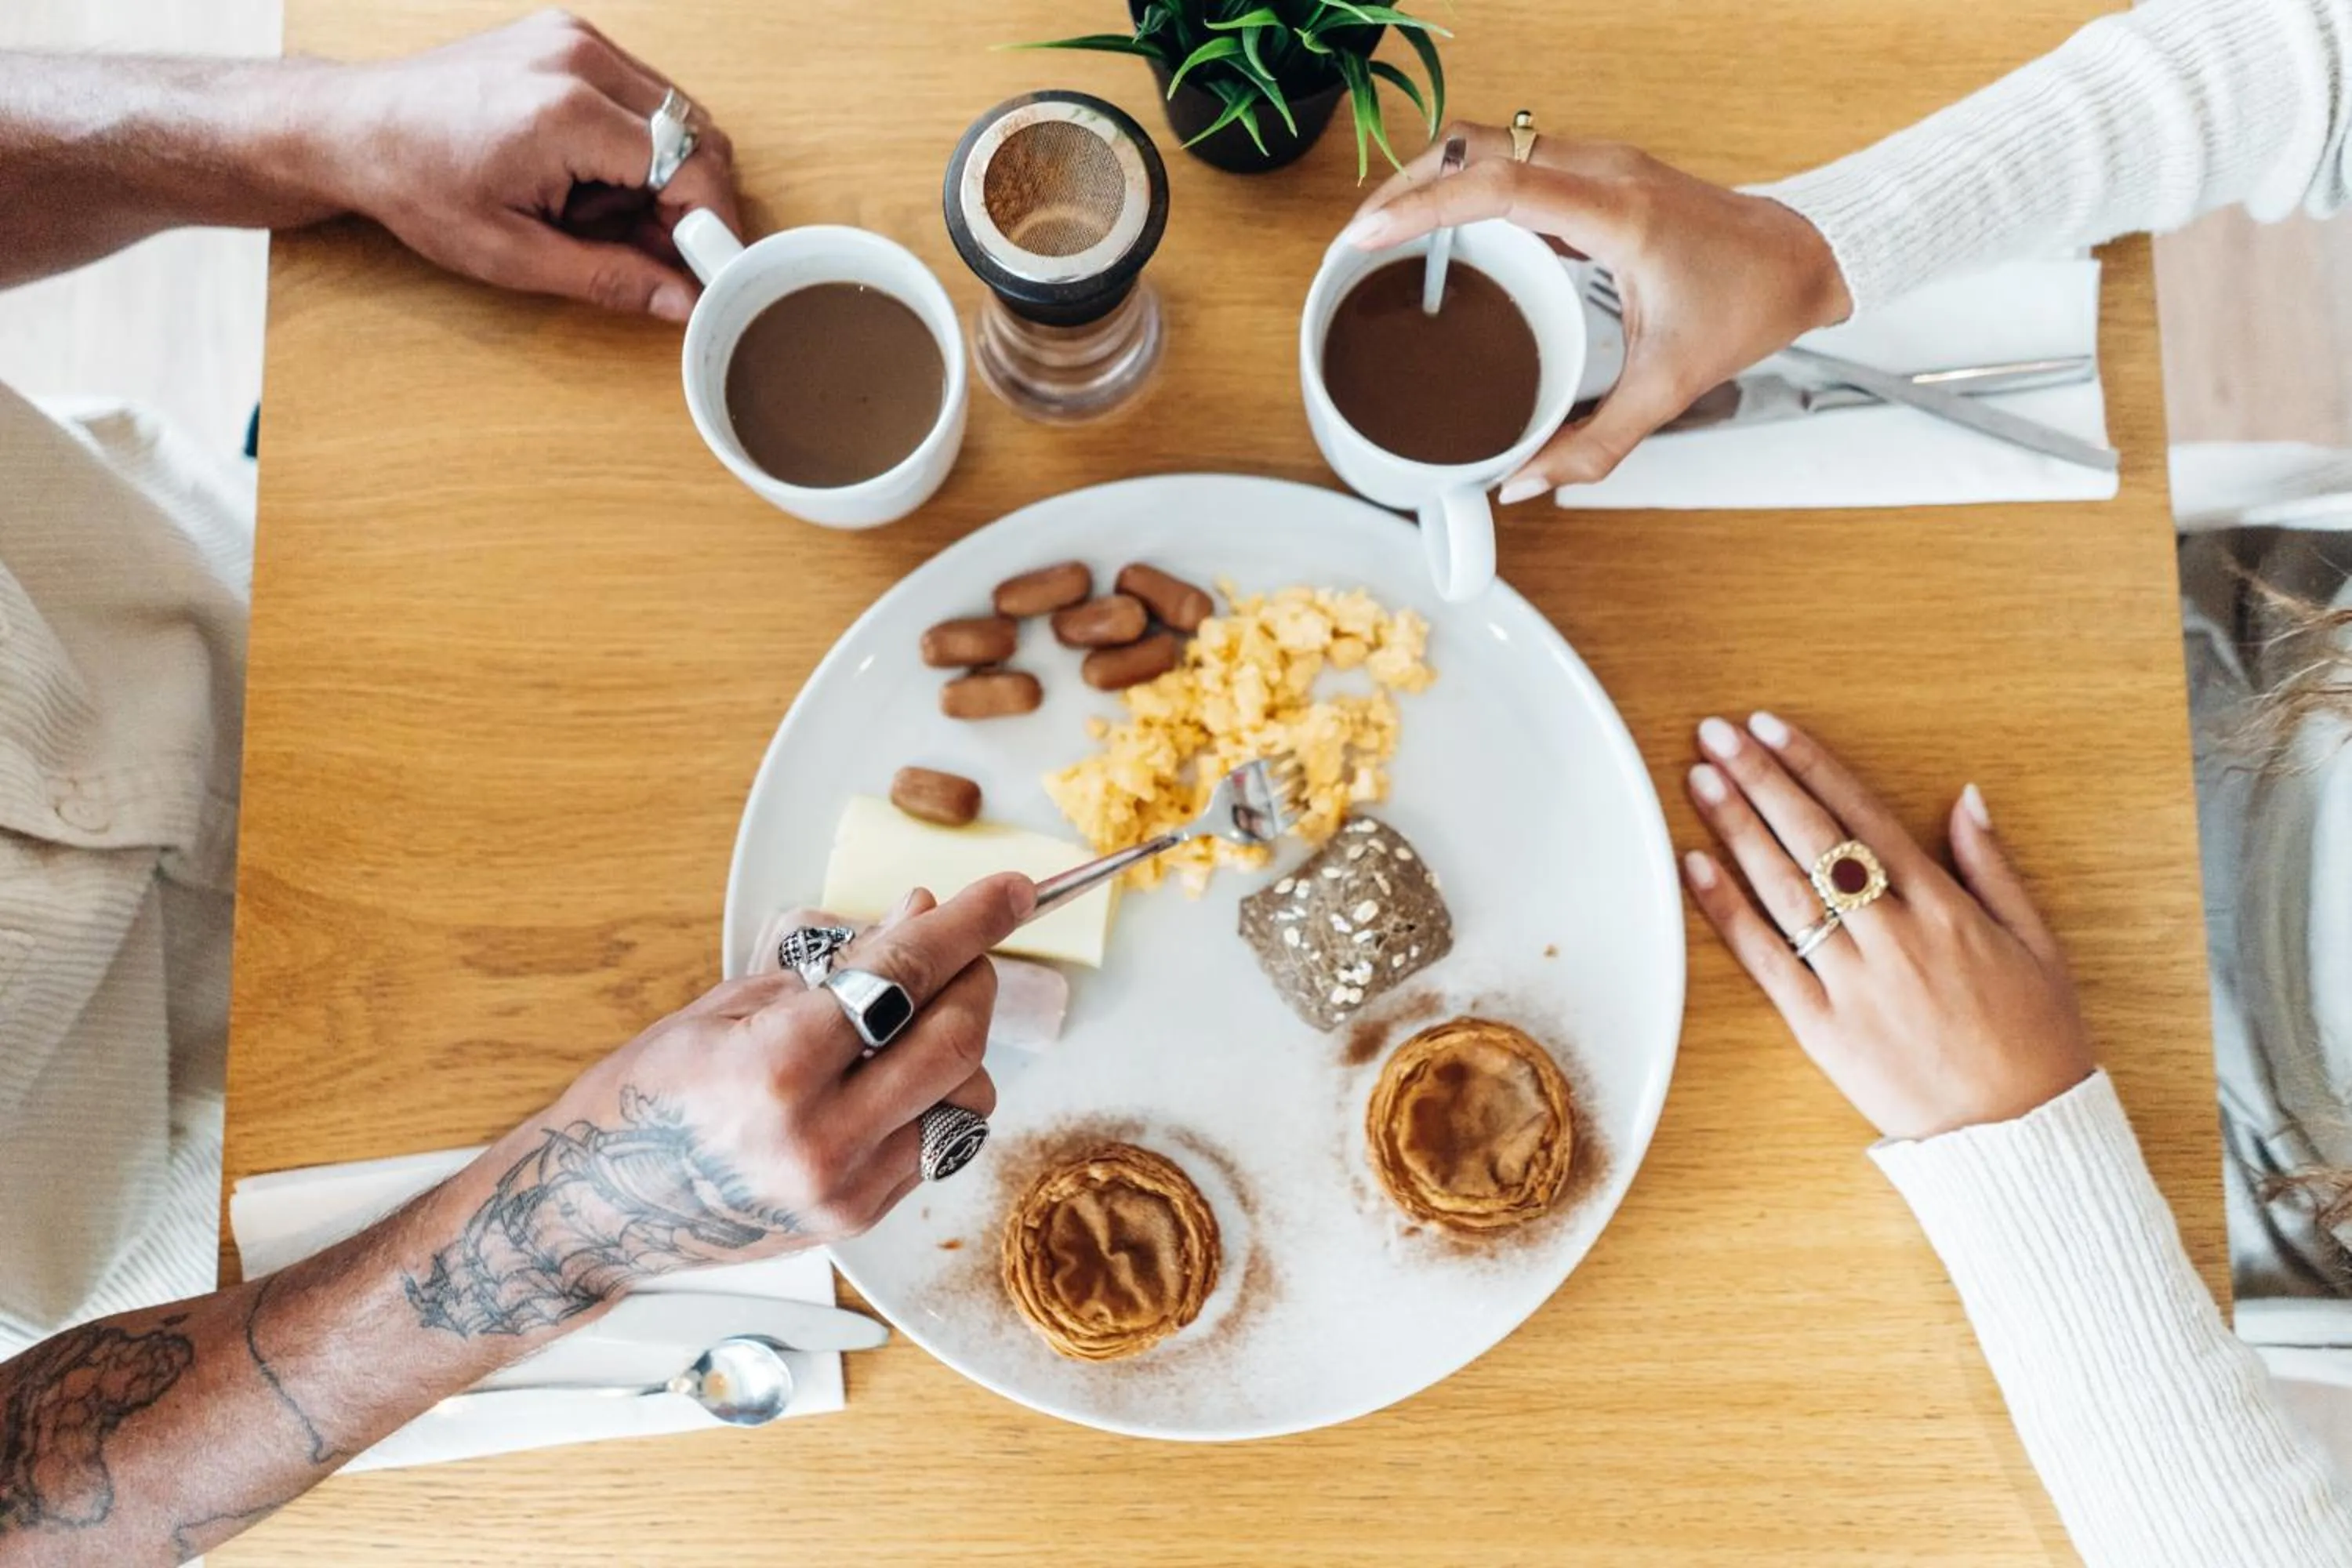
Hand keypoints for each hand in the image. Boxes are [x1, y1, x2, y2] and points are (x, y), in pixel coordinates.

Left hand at [309, 10, 740, 321]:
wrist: (355, 128)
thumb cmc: (417, 184)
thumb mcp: (513, 255)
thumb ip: (611, 279)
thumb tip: (683, 301)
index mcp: (566, 114)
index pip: (690, 166)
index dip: (711, 225)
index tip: (711, 265)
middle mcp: (577, 60)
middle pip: (695, 135)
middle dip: (687, 200)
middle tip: (645, 245)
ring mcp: (574, 39)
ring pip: (677, 114)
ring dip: (662, 170)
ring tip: (598, 205)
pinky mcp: (568, 35)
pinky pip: (642, 92)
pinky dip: (636, 139)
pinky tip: (587, 169)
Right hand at [404, 875, 1032, 1335]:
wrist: (600, 1208)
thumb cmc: (651, 1095)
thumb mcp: (731, 1005)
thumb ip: (838, 965)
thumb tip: (921, 913)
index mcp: (776, 1070)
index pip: (904, 977)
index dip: (969, 924)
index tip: (1014, 889)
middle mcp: (820, 1140)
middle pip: (957, 1043)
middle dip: (974, 980)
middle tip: (963, 950)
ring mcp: (844, 1191)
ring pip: (968, 1100)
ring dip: (961, 1046)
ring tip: (910, 1022)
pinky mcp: (857, 1221)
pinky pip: (942, 1145)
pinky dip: (938, 1097)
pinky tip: (895, 1075)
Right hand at [1340, 123, 1851, 494]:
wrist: (1806, 254)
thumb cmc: (1748, 304)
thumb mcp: (1670, 388)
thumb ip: (1594, 445)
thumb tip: (1522, 483)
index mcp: (1615, 214)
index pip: (1498, 185)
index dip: (1422, 205)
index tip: (1366, 234)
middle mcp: (1601, 171)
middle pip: (1476, 145)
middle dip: (1406, 185)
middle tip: (1358, 241)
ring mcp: (1597, 162)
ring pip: (1489, 141)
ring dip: (1431, 180)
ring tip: (1384, 235)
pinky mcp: (1594, 171)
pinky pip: (1512, 157)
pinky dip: (1465, 186)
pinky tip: (1442, 231)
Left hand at [1677, 713, 2093, 1141]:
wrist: (2019, 1134)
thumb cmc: (2035, 1039)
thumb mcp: (2036, 941)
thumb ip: (1993, 866)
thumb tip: (1967, 797)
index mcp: (1944, 907)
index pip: (1864, 817)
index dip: (1814, 767)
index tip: (1772, 727)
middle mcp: (1893, 934)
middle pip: (1814, 840)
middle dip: (1762, 780)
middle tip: (1717, 734)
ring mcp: (1853, 981)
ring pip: (1784, 889)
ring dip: (1736, 829)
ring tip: (1700, 779)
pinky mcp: (1822, 1029)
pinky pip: (1765, 959)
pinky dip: (1728, 911)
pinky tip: (1695, 866)